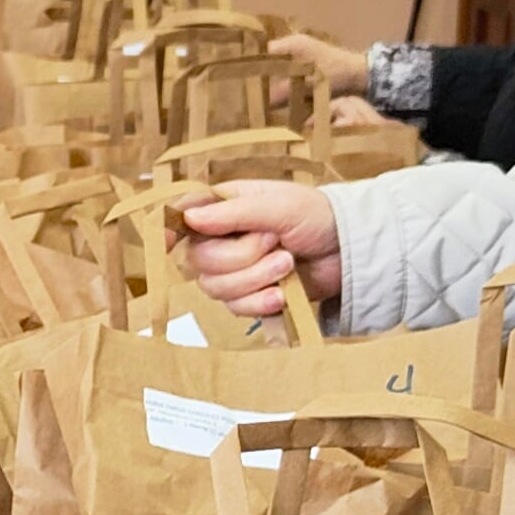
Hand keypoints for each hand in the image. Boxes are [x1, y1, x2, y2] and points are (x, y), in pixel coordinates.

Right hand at [174, 180, 341, 322]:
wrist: (348, 251)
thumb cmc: (315, 216)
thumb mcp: (277, 206)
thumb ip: (233, 213)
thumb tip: (190, 218)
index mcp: (223, 207)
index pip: (181, 216)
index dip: (167, 229)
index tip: (166, 242)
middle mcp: (221, 238)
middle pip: (198, 261)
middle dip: (240, 258)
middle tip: (275, 243)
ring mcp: (233, 270)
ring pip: (215, 288)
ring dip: (255, 279)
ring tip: (288, 264)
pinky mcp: (249, 297)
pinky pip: (236, 308)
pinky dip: (260, 302)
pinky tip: (282, 293)